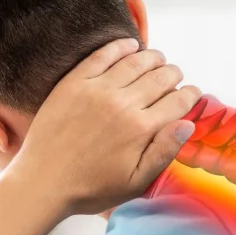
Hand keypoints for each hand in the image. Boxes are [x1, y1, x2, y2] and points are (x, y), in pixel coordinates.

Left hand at [6, 38, 200, 215]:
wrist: (42, 183)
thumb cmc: (90, 189)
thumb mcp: (135, 182)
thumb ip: (163, 152)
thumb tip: (187, 124)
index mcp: (141, 129)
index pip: (178, 102)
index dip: (190, 95)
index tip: (193, 93)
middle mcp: (123, 104)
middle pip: (160, 77)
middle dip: (174, 74)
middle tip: (175, 75)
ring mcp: (97, 90)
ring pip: (135, 61)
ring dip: (153, 57)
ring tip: (158, 59)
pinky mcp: (74, 83)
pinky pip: (102, 55)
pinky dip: (120, 46)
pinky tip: (130, 45)